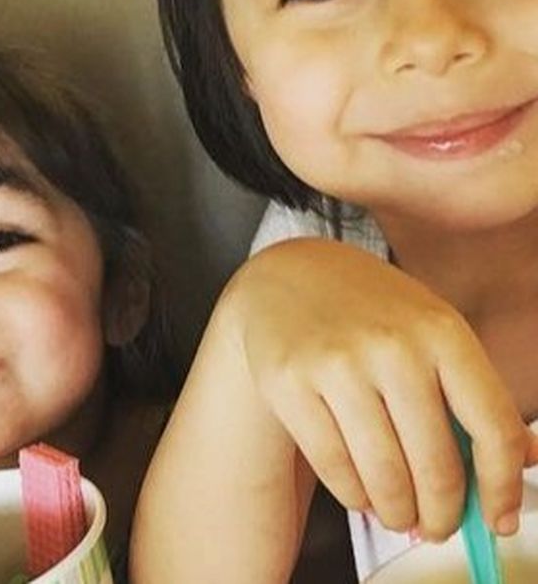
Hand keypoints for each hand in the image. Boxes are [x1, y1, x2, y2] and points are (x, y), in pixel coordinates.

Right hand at [223, 238, 537, 541]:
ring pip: (383, 475)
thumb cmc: (370, 310)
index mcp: (441, 331)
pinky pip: (334, 466)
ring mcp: (335, 364)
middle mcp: (391, 346)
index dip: (501, 487)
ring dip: (397, 513)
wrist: (289, 273)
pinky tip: (361, 492)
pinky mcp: (287, 383)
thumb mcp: (432, 330)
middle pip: (436, 465)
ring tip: (399, 515)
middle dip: (442, 514)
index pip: (494, 428)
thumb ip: (475, 391)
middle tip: (437, 527)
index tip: (497, 518)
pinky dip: (354, 495)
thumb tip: (523, 461)